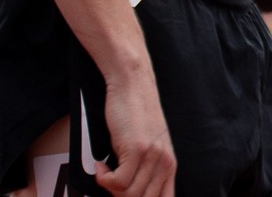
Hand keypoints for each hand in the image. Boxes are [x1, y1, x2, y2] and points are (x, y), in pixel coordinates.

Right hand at [96, 73, 175, 196]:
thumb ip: (145, 169)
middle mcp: (165, 162)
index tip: (123, 195)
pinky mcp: (137, 149)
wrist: (132, 85)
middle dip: (121, 196)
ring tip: (105, 171)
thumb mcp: (147, 145)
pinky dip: (103, 178)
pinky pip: (117, 182)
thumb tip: (127, 193)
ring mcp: (152, 156)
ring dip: (110, 187)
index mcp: (169, 164)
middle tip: (110, 183)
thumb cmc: (135, 114)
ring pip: (128, 194)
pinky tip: (101, 165)